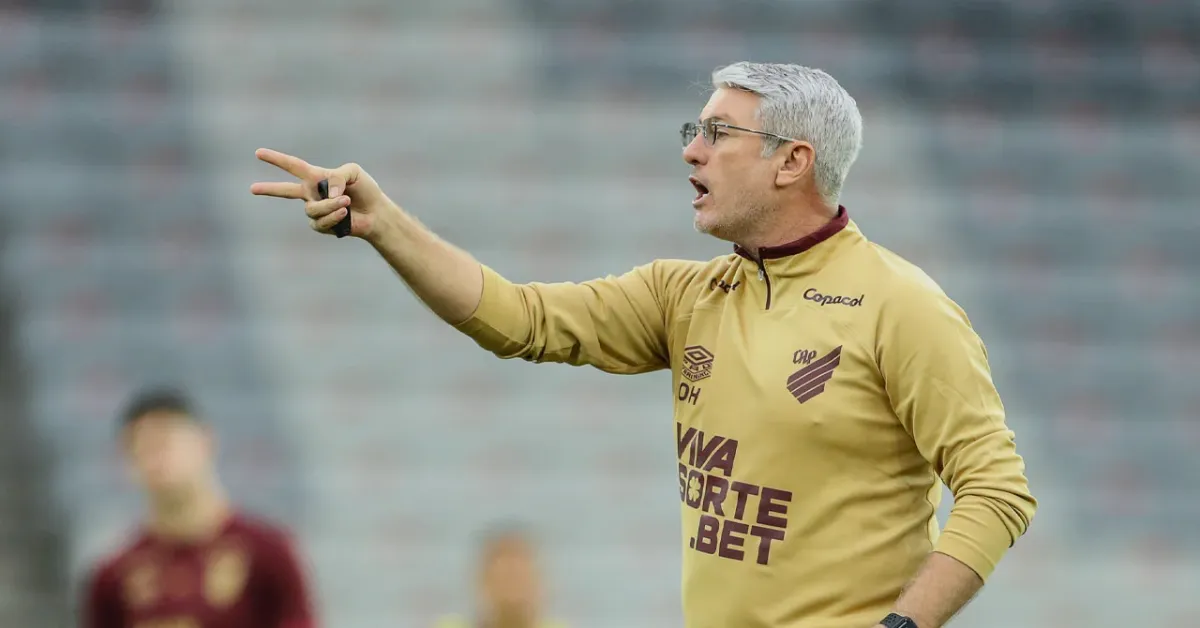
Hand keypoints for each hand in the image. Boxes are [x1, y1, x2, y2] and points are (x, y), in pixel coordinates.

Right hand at [250, 148, 391, 240]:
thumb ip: (337, 176)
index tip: (258, 153)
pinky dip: (334, 216)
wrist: (376, 212)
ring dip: (331, 204)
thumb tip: (325, 192)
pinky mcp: (321, 225)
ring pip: (313, 208)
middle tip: (252, 188)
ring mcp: (315, 210)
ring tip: (346, 200)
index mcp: (316, 176)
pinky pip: (320, 221)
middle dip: (269, 189)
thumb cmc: (364, 189)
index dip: (276, 159)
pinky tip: (345, 213)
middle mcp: (312, 193)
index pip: (293, 166)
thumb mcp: (353, 172)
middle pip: (285, 191)